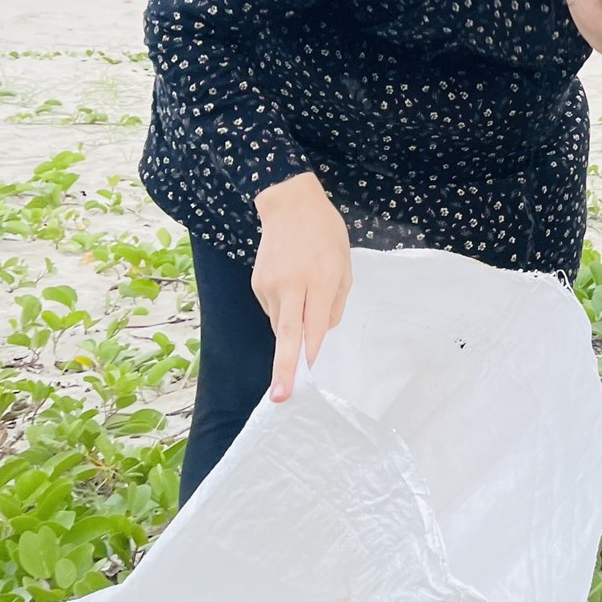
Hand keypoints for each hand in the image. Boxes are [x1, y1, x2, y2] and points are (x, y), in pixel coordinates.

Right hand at [251, 172, 351, 401]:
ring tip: (304, 294)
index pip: (315, 323)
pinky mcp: (257, 284)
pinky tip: (292, 285)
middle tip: (281, 396)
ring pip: (282, 324)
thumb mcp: (344, 264)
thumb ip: (336, 301)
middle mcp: (292, 284)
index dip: (311, 351)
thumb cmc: (325, 234)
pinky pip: (274, 310)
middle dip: (285, 368)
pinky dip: (285, 309)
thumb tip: (321, 334)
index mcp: (322, 277)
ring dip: (293, 326)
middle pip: (288, 334)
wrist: (289, 204)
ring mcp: (270, 285)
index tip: (306, 377)